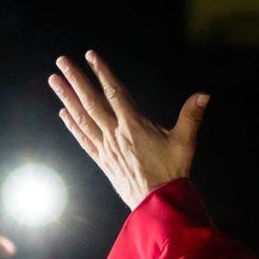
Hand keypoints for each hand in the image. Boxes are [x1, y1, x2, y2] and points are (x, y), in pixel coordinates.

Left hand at [50, 51, 207, 211]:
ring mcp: (106, 147)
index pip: (114, 93)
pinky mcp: (103, 160)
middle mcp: (115, 134)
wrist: (157, 204)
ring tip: (54, 80)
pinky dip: (72, 125)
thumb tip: (205, 94)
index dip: (102, 72)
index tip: (90, 55)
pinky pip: (83, 139)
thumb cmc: (172, 172)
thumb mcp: (185, 142)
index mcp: (134, 125)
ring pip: (82, 118)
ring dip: (67, 97)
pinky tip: (62, 113)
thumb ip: (191, 115)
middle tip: (61, 61)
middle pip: (91, 101)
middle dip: (76, 79)